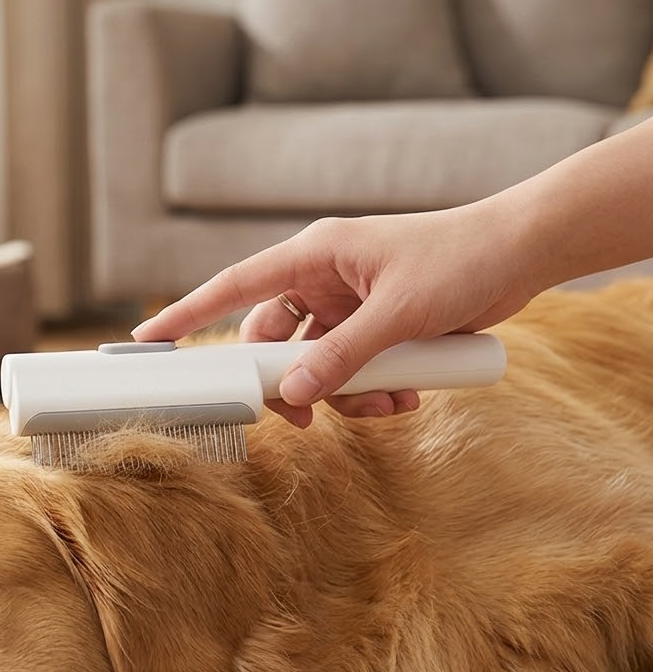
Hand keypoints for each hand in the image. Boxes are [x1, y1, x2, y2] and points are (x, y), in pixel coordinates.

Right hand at [133, 206, 536, 427]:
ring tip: (385, 406)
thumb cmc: (461, 257)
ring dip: (341, 395)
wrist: (523, 252)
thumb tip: (296, 394)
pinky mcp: (375, 327)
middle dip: (288, 383)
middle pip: (272, 342)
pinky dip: (370, 391)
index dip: (188, 315)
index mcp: (314, 255)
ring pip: (315, 364)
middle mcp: (322, 280)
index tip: (148, 340)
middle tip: (303, 419)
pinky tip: (405, 397)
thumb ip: (344, 355)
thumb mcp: (399, 311)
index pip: (234, 287)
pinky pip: (351, 370)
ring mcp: (347, 306)